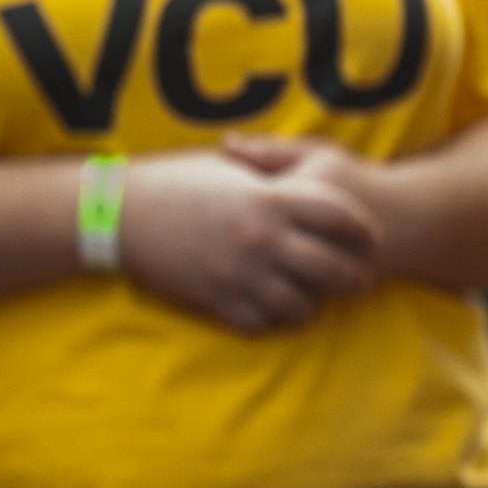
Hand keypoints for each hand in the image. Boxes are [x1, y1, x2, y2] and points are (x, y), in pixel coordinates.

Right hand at [115, 146, 380, 332]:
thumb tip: (301, 178)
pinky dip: (275, 319)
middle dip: (355, 277)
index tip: (368, 237)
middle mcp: (263, 239)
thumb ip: (267, 172)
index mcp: (268, 199)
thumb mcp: (223, 165)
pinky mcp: (220, 301)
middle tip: (356, 278)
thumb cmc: (171, 180)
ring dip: (314, 303)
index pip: (342, 217)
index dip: (364, 229)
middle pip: (337, 270)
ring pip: (306, 306)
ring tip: (311, 295)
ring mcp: (243, 274)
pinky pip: (266, 323)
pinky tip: (272, 306)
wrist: (119, 212)